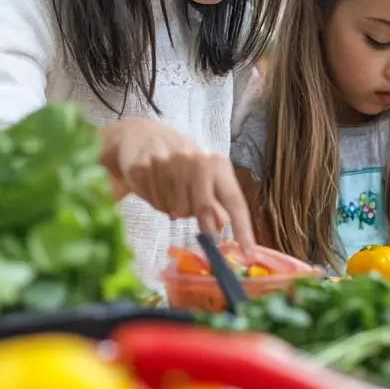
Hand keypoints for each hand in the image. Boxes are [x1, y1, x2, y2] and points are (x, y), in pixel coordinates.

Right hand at [101, 118, 255, 255]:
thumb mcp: (203, 177)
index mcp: (216, 162)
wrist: (141, 136)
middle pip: (204, 208)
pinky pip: (155, 204)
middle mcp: (194, 159)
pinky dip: (157, 204)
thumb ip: (216, 199)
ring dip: (175, 211)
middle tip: (206, 236)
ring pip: (176, 209)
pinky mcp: (143, 168)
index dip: (242, 228)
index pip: (234, 200)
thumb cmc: (180, 163)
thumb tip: (222, 224)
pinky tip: (156, 189)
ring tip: (172, 195)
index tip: (248, 252)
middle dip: (205, 225)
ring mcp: (167, 162)